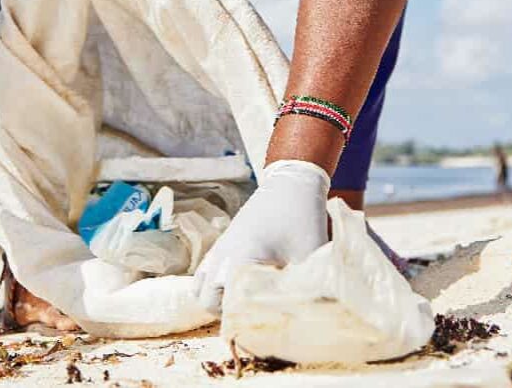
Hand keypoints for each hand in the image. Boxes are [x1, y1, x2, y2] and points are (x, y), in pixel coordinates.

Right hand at [194, 160, 329, 312]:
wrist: (291, 182)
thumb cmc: (302, 217)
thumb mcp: (310, 255)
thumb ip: (306, 287)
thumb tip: (305, 316)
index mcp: (239, 260)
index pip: (227, 308)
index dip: (242, 324)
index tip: (263, 328)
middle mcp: (221, 256)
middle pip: (207, 301)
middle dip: (228, 314)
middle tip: (256, 317)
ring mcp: (218, 248)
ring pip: (201, 287)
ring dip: (218, 299)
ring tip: (246, 304)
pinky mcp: (223, 243)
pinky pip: (205, 272)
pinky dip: (215, 285)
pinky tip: (242, 287)